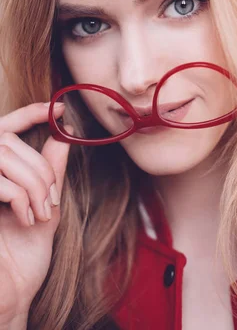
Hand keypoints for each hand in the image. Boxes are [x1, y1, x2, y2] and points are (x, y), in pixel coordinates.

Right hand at [0, 102, 70, 325]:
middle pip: (9, 142)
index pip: (6, 127)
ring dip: (34, 184)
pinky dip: (22, 198)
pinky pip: (2, 184)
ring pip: (6, 158)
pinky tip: (27, 219)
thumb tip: (64, 132)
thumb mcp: (47, 205)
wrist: (12, 293)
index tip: (58, 109)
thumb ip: (51, 168)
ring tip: (41, 212)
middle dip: (39, 167)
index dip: (29, 113)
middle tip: (51, 198)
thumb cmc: (25, 254)